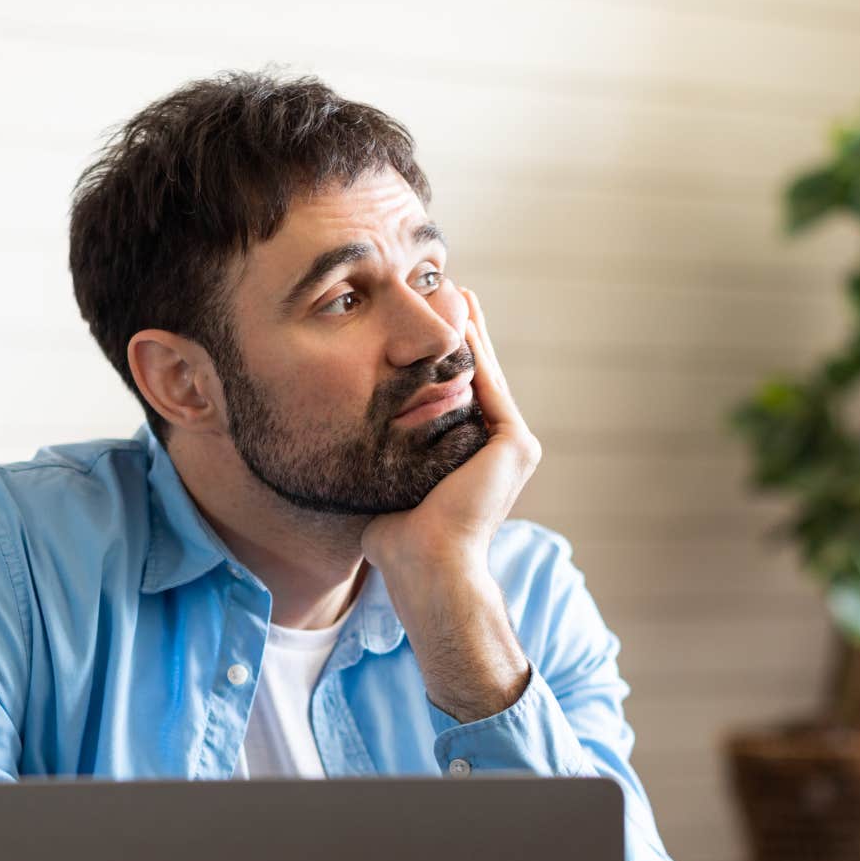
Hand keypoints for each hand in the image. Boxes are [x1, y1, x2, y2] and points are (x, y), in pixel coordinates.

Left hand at [359, 287, 542, 574]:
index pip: (456, 402)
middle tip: (448, 296)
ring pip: (484, 377)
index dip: (440, 366)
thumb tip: (345, 451)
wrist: (425, 565)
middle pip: (476, 382)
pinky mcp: (514, 445)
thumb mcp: (389, 488)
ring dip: (471, 334)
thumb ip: (385, 464)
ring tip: (457, 295)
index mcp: (471, 462)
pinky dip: (476, 350)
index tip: (421, 333)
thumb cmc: (398, 542)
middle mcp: (497, 453)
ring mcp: (511, 448)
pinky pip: (489, 385)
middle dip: (461, 339)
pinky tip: (461, 318)